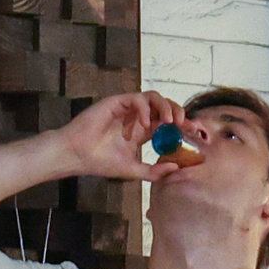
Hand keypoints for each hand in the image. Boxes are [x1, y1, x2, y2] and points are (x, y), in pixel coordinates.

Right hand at [56, 90, 183, 183]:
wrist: (77, 155)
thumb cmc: (100, 162)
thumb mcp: (132, 170)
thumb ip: (153, 171)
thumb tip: (175, 168)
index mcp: (141, 131)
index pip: (166, 122)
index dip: (181, 124)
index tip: (191, 132)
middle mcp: (137, 118)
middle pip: (164, 106)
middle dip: (177, 112)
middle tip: (183, 124)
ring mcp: (127, 109)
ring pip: (154, 97)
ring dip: (165, 106)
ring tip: (169, 121)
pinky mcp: (117, 102)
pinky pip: (138, 98)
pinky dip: (145, 108)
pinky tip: (146, 123)